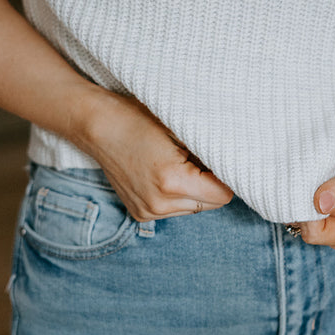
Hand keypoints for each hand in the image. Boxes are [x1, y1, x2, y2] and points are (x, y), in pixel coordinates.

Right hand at [80, 91, 234, 221]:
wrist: (98, 127)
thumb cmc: (140, 119)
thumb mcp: (183, 130)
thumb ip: (210, 152)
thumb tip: (236, 165)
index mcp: (173, 181)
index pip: (223, 195)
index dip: (228, 177)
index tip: (225, 160)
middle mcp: (160, 204)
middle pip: (210, 205)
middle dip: (213, 184)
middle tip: (202, 158)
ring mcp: (148, 212)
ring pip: (194, 209)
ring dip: (196, 191)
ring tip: (181, 164)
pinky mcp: (140, 214)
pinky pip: (174, 210)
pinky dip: (178, 196)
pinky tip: (165, 174)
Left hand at [300, 129, 334, 249]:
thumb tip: (320, 204)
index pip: (315, 233)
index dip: (304, 211)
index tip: (305, 184)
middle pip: (304, 227)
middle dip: (301, 203)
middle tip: (308, 175)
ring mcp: (332, 220)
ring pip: (300, 215)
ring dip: (300, 195)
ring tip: (313, 172)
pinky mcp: (324, 207)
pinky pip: (302, 203)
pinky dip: (302, 190)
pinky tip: (312, 174)